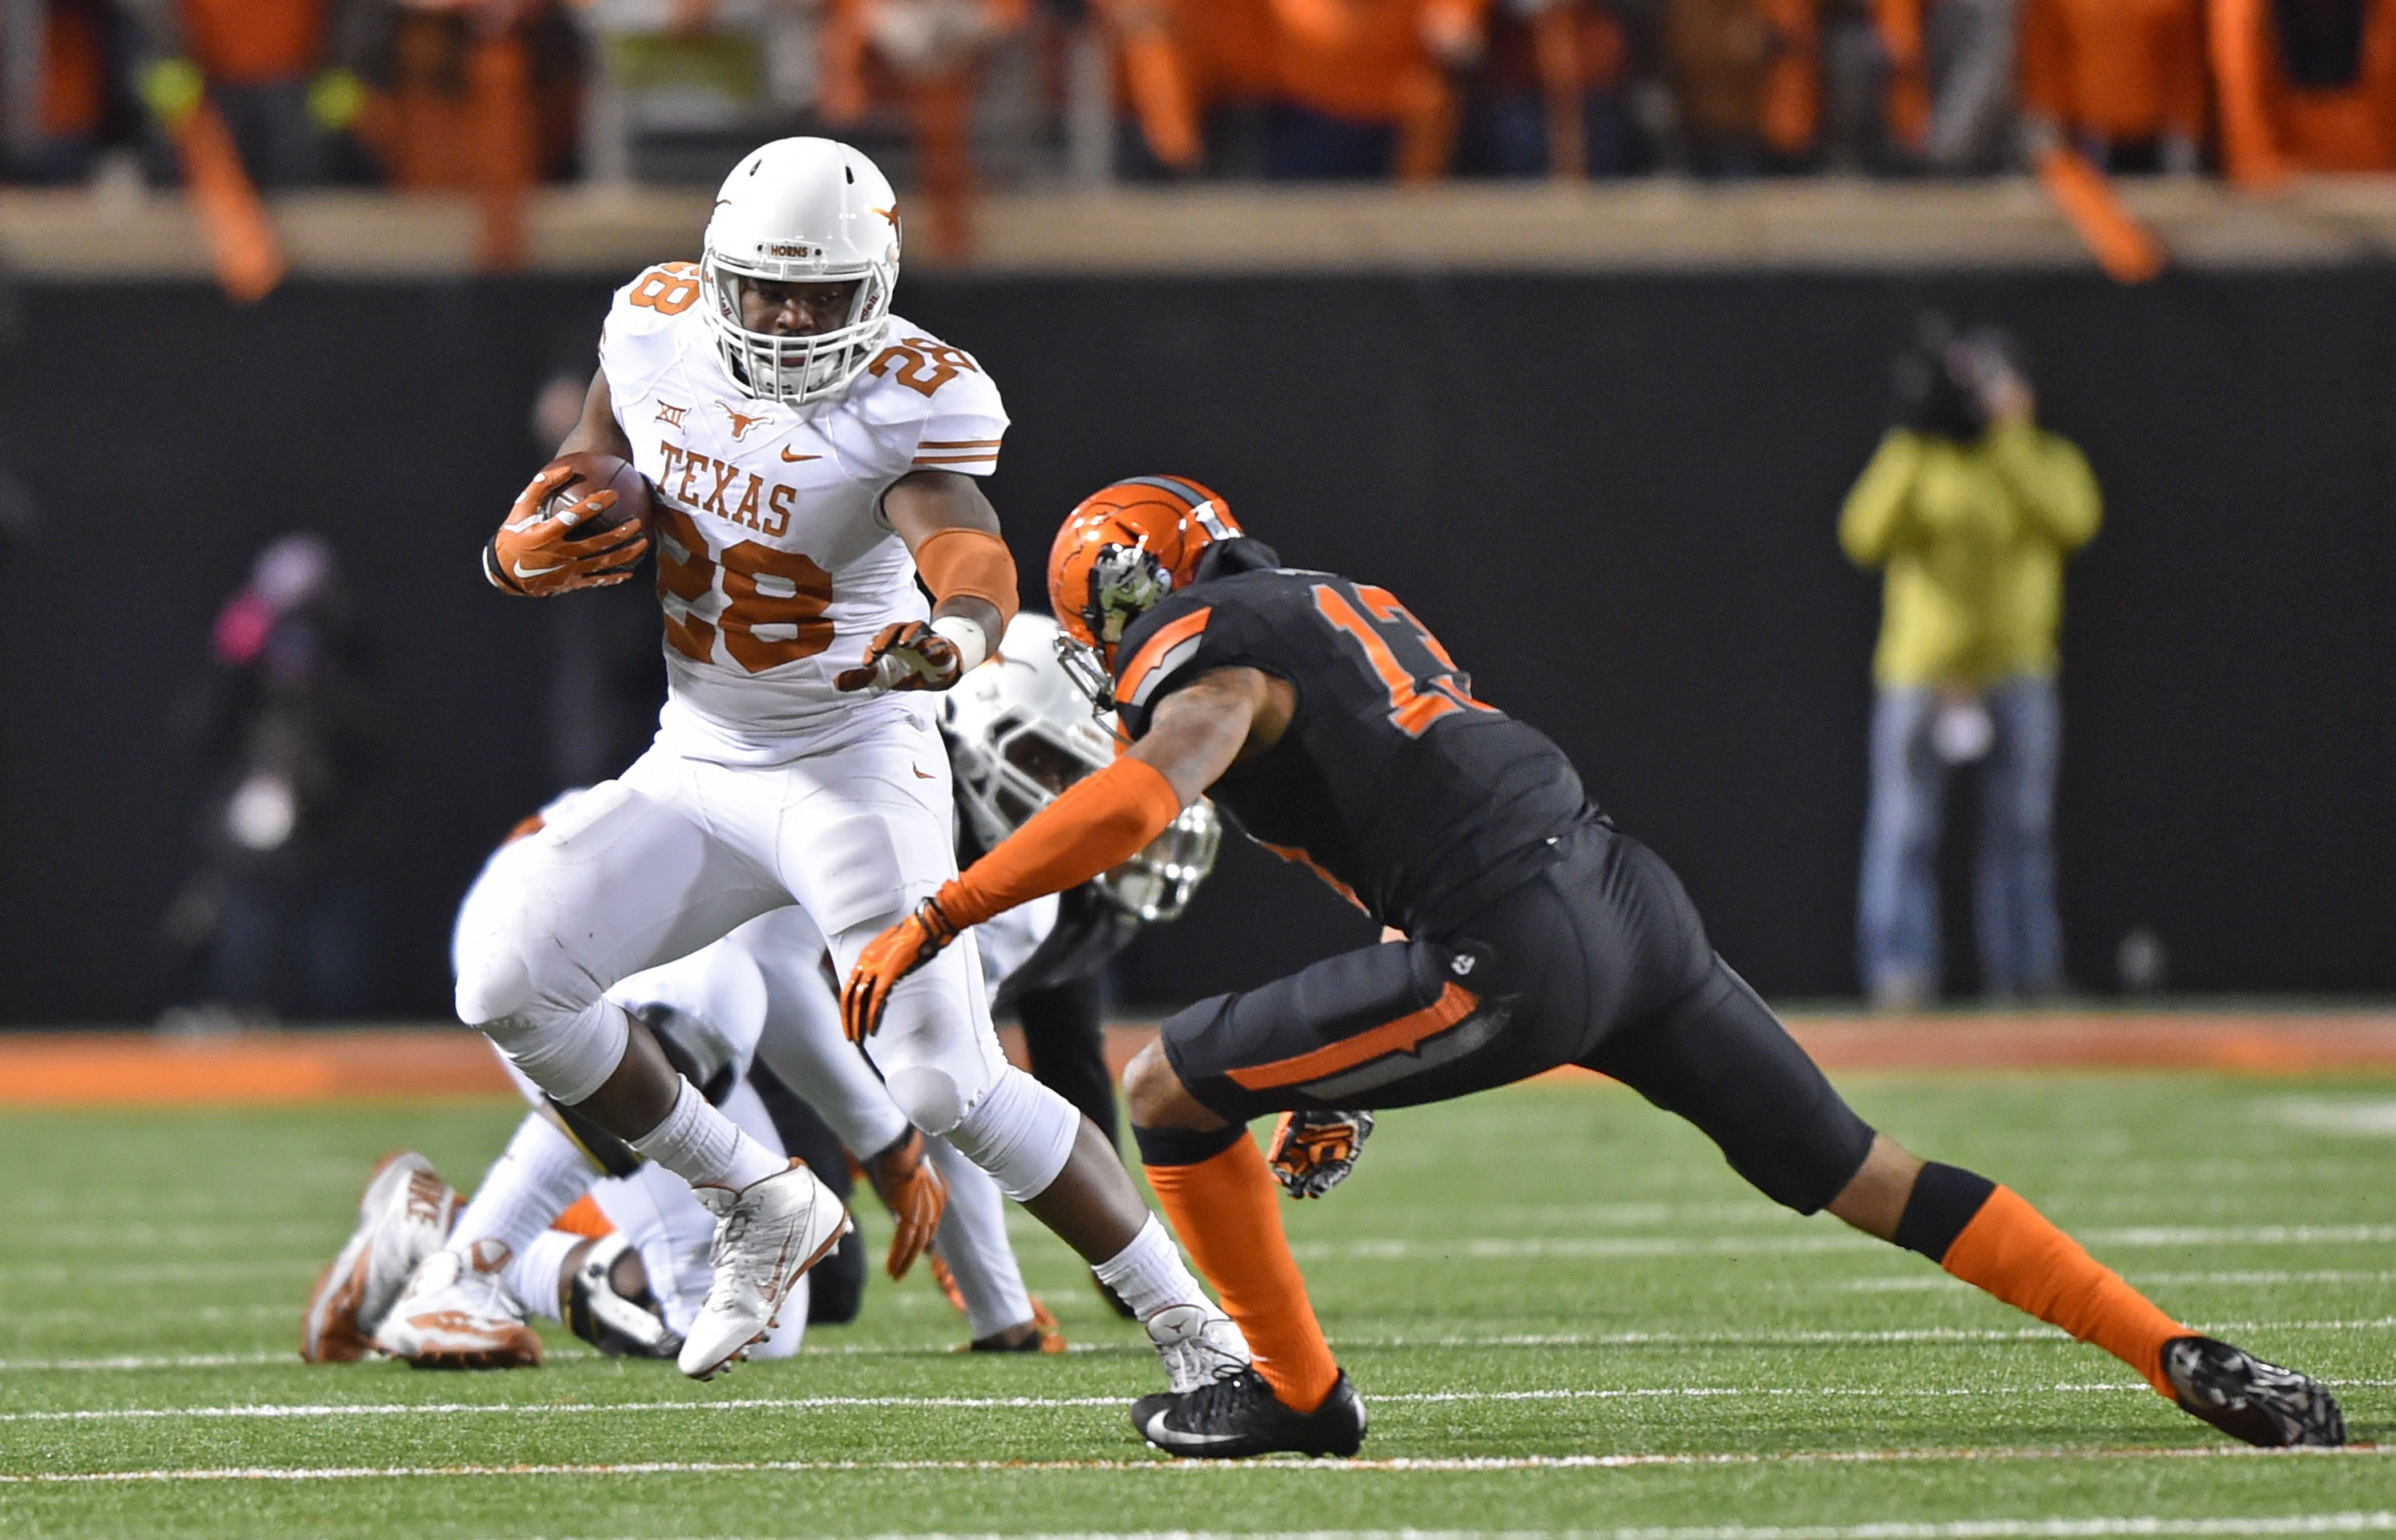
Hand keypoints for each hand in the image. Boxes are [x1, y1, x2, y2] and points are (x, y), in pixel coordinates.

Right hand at [488, 464, 647, 595]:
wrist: (506, 572)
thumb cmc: (515, 533)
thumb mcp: (522, 507)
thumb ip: (542, 485)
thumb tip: (567, 467)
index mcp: (547, 534)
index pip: (574, 517)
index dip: (595, 505)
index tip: (613, 494)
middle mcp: (560, 554)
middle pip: (597, 544)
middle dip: (620, 533)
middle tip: (636, 522)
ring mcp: (567, 571)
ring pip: (602, 564)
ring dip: (625, 554)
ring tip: (643, 543)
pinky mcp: (571, 583)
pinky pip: (596, 580)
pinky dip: (614, 577)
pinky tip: (629, 572)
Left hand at [833, 621, 962, 692]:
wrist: (936, 675)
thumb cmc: (906, 671)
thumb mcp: (883, 677)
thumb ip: (862, 679)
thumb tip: (836, 682)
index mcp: (890, 641)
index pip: (879, 639)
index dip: (872, 649)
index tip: (866, 664)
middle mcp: (906, 635)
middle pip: (895, 628)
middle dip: (886, 638)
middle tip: (877, 650)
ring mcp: (925, 638)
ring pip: (917, 627)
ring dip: (910, 634)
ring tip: (903, 644)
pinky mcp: (941, 646)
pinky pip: (938, 641)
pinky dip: (932, 645)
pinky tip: (925, 653)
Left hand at [842, 895, 961, 1040]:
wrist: (926, 926)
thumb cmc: (914, 936)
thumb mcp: (892, 949)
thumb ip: (883, 964)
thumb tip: (881, 981)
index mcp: (865, 956)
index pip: (849, 985)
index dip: (847, 1004)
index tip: (849, 1018)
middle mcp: (866, 961)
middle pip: (848, 995)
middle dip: (847, 1018)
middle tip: (849, 1034)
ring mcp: (875, 967)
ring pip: (858, 1001)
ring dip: (856, 1021)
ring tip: (857, 1037)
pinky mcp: (887, 974)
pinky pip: (875, 1000)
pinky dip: (871, 1017)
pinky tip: (871, 1028)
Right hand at [861, 1129, 949, 1279]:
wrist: (900, 1150)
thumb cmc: (901, 1155)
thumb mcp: (909, 1173)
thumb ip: (909, 1189)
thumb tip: (900, 1194)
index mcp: (940, 1195)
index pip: (930, 1223)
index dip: (920, 1238)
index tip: (911, 1249)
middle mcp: (936, 1206)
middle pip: (926, 1237)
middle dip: (913, 1255)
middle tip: (902, 1271)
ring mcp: (926, 1212)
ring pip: (916, 1244)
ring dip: (905, 1262)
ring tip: (895, 1275)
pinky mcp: (912, 1216)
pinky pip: (905, 1242)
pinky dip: (898, 1257)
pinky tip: (892, 1270)